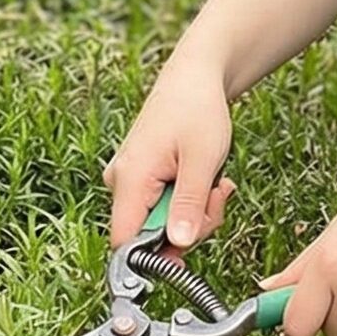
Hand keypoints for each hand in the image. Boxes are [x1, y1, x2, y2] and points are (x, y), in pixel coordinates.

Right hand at [104, 66, 235, 251]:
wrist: (194, 78)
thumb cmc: (197, 110)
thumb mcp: (202, 160)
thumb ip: (189, 204)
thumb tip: (179, 244)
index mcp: (129, 178)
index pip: (124, 241)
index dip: (153, 257)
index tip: (187, 253)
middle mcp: (120, 182)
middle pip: (148, 235)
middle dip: (189, 226)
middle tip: (216, 197)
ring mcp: (129, 181)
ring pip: (160, 222)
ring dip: (193, 212)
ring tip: (213, 181)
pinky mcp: (140, 179)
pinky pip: (162, 207)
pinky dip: (187, 201)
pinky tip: (203, 180)